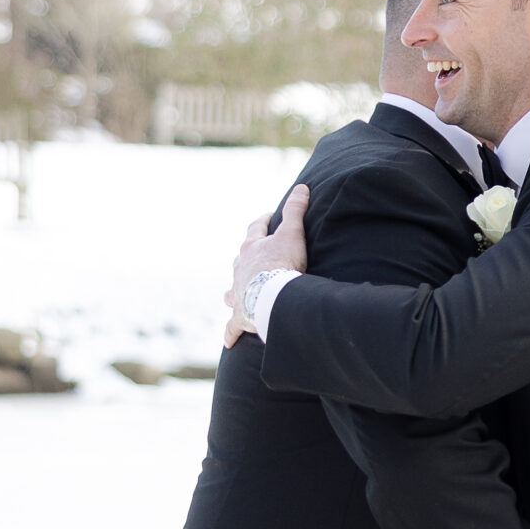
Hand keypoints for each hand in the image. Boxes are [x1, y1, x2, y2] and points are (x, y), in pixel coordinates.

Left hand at [224, 182, 309, 346]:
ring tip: (237, 294)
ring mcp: (237, 293)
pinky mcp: (239, 316)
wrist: (272, 296)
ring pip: (231, 291)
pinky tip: (228, 341)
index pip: (254, 228)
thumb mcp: (292, 233)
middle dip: (246, 257)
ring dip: (234, 292)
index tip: (268, 217)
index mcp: (250, 248)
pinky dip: (230, 331)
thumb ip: (296, 210)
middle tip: (256, 256)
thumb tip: (301, 187)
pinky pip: (232, 325)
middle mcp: (239, 269)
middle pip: (239, 259)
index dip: (262, 221)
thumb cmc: (282, 264)